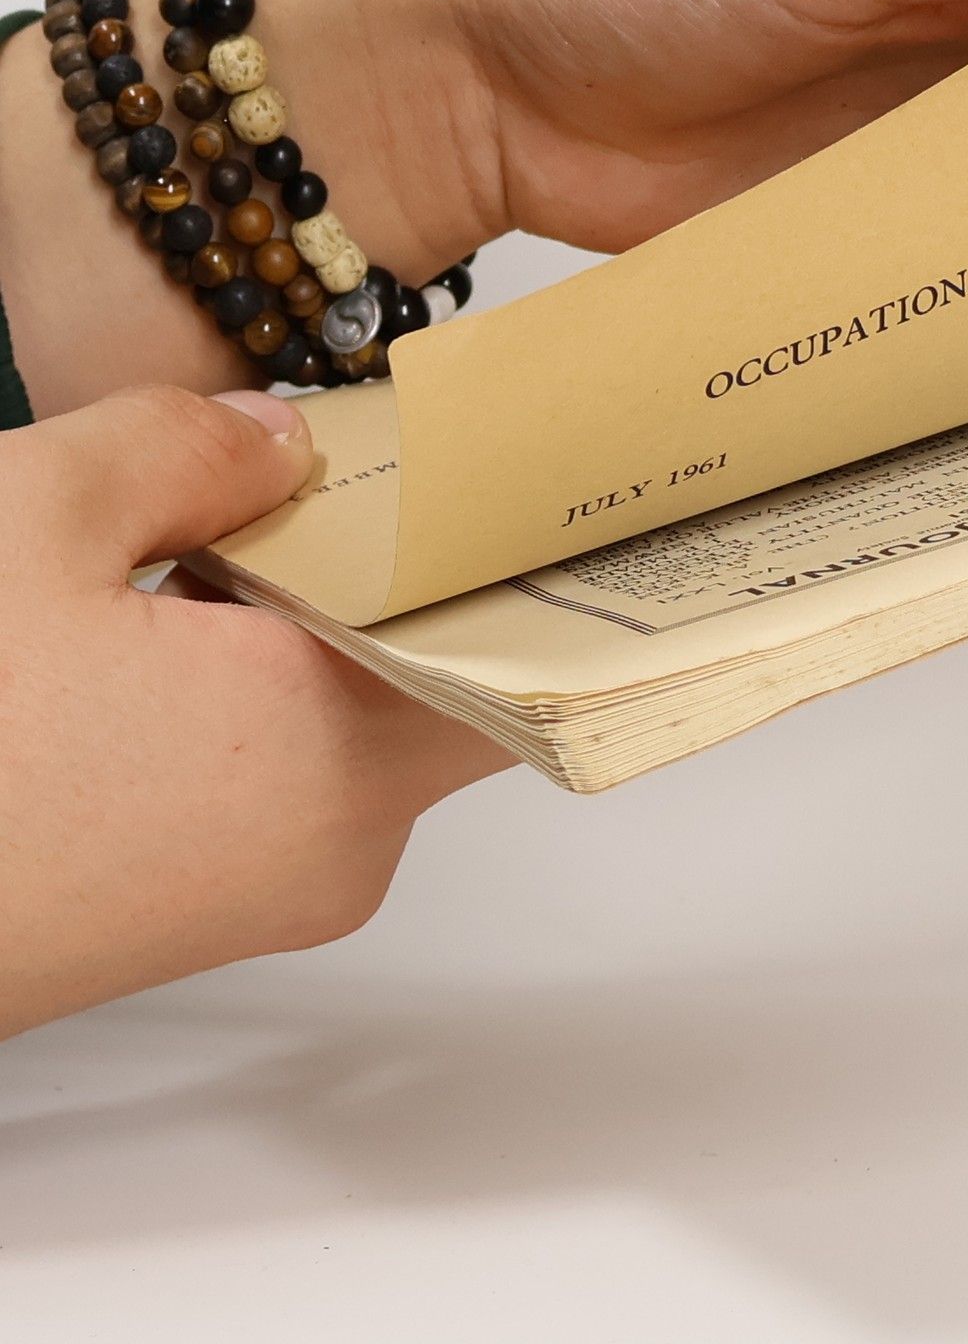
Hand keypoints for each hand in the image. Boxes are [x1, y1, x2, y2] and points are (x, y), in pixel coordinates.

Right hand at [0, 387, 507, 1039]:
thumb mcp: (28, 521)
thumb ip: (183, 447)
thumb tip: (276, 442)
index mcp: (338, 749)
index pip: (527, 645)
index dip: (529, 547)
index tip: (534, 467)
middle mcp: (333, 843)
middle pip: (442, 670)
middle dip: (404, 559)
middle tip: (373, 454)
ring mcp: (262, 891)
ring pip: (354, 719)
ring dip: (314, 620)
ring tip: (248, 520)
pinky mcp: (187, 909)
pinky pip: (278, 771)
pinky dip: (254, 689)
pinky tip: (171, 618)